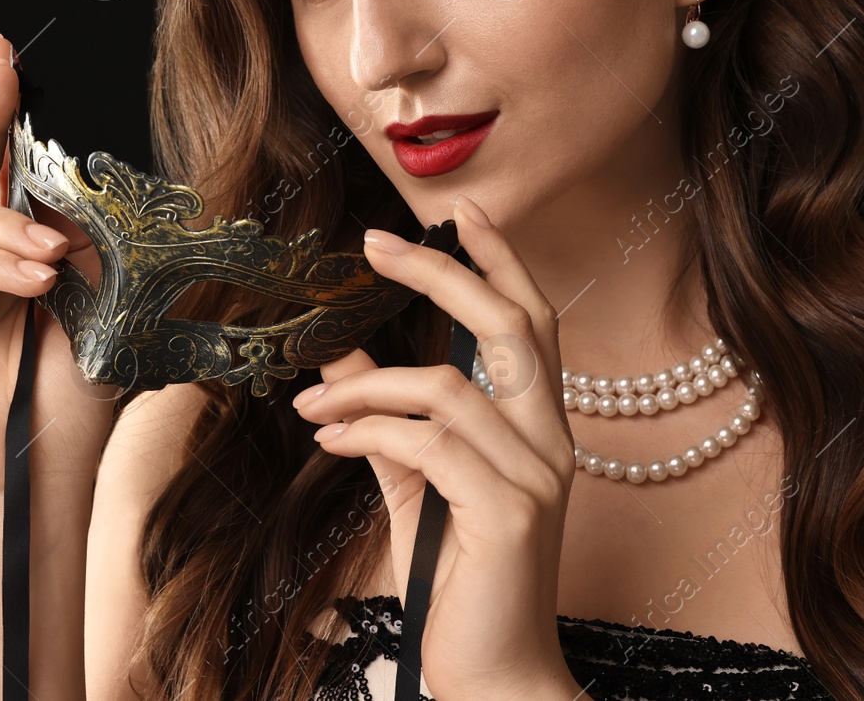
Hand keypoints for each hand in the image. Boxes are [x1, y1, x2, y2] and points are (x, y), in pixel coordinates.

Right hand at [0, 32, 108, 500]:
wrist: (39, 476)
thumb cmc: (73, 404)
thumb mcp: (107, 313)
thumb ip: (94, 252)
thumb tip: (81, 203)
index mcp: (17, 254)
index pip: (6, 171)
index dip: (2, 111)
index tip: (4, 53)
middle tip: (3, 66)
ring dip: (9, 227)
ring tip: (50, 262)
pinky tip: (31, 280)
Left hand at [292, 194, 578, 699]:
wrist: (491, 675)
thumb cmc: (456, 580)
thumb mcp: (413, 483)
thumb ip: (384, 418)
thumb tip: (337, 358)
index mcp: (539, 428)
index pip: (530, 324)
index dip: (499, 261)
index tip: (458, 210)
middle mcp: (552, 442)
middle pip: (508, 326)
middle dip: (442, 275)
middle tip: (375, 245)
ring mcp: (538, 477)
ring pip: (449, 388)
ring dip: (368, 390)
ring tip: (311, 410)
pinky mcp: (510, 514)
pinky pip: (430, 445)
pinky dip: (370, 432)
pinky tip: (330, 442)